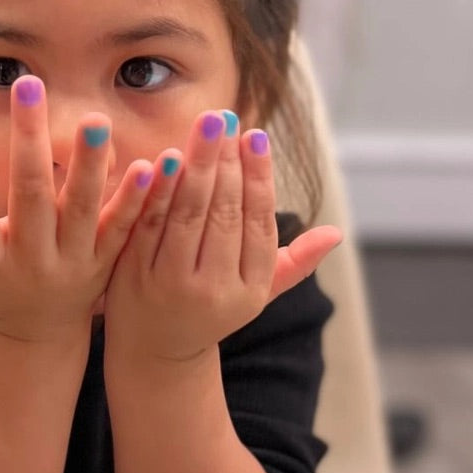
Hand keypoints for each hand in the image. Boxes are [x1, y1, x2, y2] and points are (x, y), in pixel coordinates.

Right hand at [0, 77, 152, 343]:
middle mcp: (30, 260)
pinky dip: (137, 198)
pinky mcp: (107, 262)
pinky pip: (124, 227)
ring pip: (82, 209)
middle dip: (28, 141)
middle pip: (29, 198)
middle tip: (28, 87)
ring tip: (94, 120)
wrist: (42, 334)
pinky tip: (151, 165)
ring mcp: (72, 262)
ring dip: (90, 164)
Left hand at [104, 110, 342, 361]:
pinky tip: (167, 157)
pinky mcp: (135, 278)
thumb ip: (292, 263)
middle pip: (224, 214)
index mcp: (250, 289)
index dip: (258, 177)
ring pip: (189, 215)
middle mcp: (215, 290)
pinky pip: (151, 225)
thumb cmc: (210, 312)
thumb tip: (336, 234)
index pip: (258, 223)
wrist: (154, 355)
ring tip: (205, 127)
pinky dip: (160, 190)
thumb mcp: (254, 295)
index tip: (256, 136)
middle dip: (226, 161)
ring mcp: (173, 286)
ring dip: (198, 166)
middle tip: (225, 117)